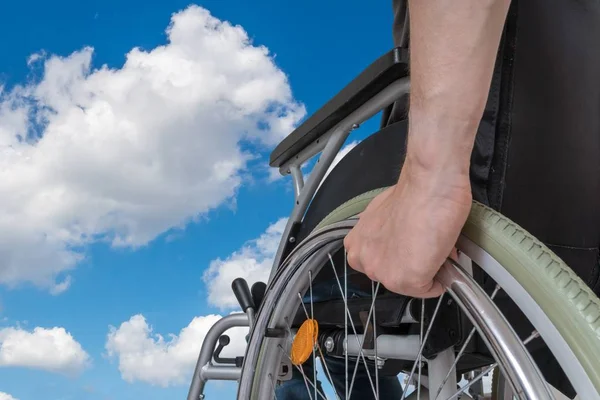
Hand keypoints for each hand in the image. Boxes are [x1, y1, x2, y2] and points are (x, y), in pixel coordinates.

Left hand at [343, 162, 471, 297]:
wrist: (429, 186)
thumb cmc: (413, 194)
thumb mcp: (385, 218)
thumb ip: (387, 238)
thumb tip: (404, 245)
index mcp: (356, 245)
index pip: (382, 264)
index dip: (403, 256)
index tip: (413, 247)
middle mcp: (364, 261)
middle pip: (396, 276)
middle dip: (414, 264)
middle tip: (427, 245)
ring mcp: (383, 273)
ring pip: (413, 284)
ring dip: (428, 270)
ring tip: (435, 247)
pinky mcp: (407, 280)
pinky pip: (431, 288)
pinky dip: (442, 277)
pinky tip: (442, 255)